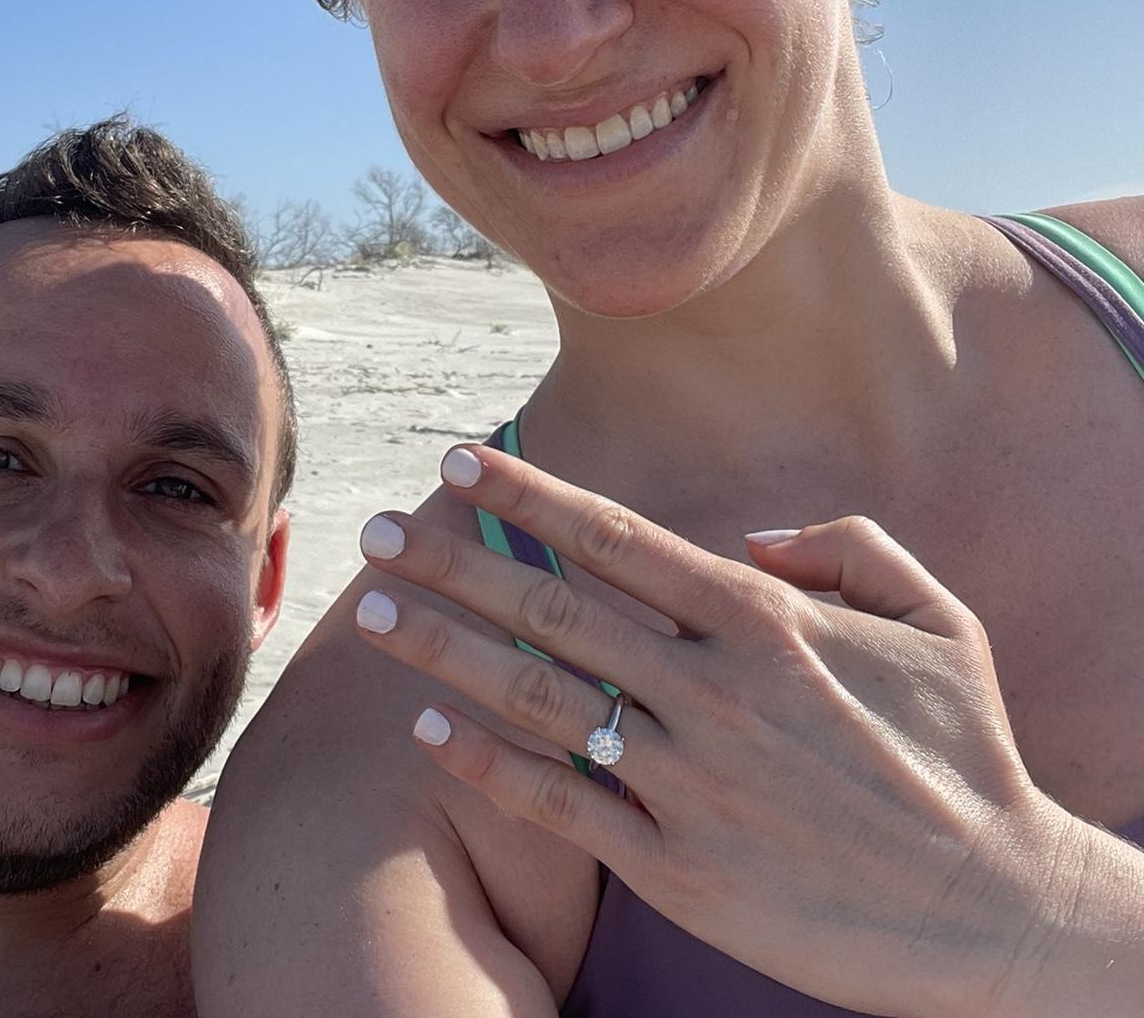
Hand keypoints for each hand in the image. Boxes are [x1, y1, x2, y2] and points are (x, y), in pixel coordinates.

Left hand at [354, 445, 1080, 1016]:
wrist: (998, 911)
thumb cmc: (966, 753)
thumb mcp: (934, 618)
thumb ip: (839, 548)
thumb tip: (744, 539)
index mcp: (764, 619)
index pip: (614, 537)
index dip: (525, 496)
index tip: (455, 462)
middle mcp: (712, 689)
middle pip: (550, 609)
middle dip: (452, 561)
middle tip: (374, 529)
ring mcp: (689, 781)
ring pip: (535, 697)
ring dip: (444, 650)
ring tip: (373, 612)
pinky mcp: (679, 868)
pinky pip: (560, 802)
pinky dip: (487, 765)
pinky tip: (427, 731)